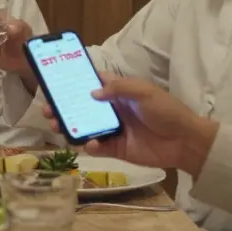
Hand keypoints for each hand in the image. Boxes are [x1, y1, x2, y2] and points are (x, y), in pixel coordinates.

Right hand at [43, 73, 218, 175]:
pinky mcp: (116, 149)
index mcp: (118, 92)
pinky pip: (97, 147)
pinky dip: (89, 146)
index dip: (75, 82)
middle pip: (81, 107)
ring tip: (56, 127)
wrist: (184, 141)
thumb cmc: (166, 111)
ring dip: (69, 127)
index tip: (55, 81)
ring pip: (84, 127)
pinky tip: (89, 144)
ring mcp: (112, 130)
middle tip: (47, 110)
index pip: (93, 84)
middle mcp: (112, 110)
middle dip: (63, 108)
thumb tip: (92, 93)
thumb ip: (118, 89)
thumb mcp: (144, 92)